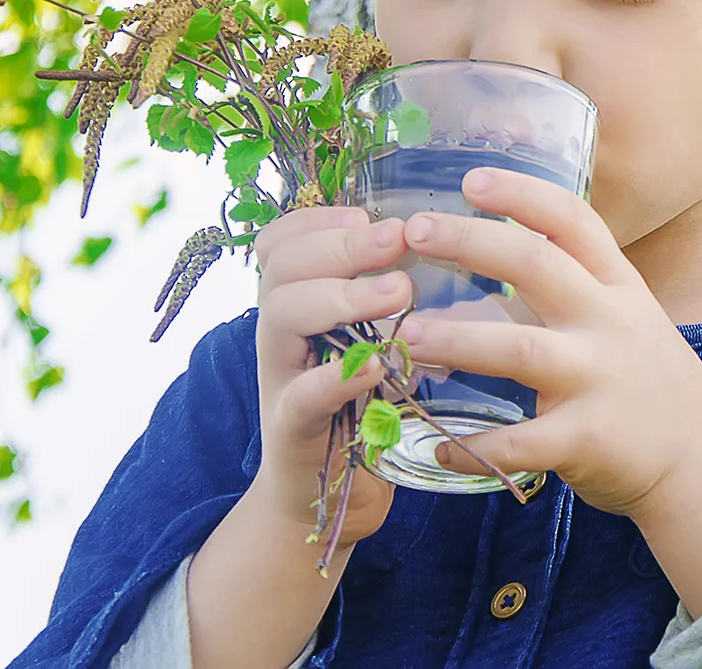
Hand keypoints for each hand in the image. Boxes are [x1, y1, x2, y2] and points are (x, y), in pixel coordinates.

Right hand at [246, 206, 418, 544]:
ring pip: (282, 318)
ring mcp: (281, 380)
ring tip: (398, 294)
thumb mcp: (366, 335)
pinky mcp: (293, 431)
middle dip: (343, 246)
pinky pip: (300, 397)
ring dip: (341, 298)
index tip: (369, 212)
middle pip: (284, 268)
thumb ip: (377, 288)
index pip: (282, 240)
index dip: (320, 219)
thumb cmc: (359, 400)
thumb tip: (422, 231)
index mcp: (296, 300)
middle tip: (399, 240)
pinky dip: (334, 379)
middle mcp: (279, 333)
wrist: (330, 490)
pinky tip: (372, 366)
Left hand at [393, 168, 701, 531]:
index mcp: (619, 287)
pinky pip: (519, 443)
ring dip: (459, 339)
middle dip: (472, 242)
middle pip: (536, 265)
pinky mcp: (587, 440)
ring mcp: (600, 380)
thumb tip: (496, 255)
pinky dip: (475, 447)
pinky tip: (439, 446)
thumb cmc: (652, 385)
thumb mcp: (629, 319)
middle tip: (416, 231)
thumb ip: (577, 288)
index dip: (523, 194)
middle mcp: (610, 323)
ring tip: (408, 335)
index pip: (573, 221)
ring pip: (521, 349)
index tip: (472, 179)